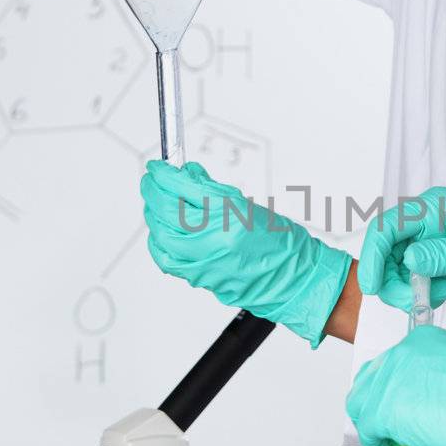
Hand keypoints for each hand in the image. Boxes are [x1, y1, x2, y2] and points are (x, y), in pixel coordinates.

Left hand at [142, 160, 351, 347]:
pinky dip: (158, 243)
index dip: (163, 174)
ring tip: (156, 205)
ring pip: (161, 234)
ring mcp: (204, 261)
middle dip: (153, 192)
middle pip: (165, 210)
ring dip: (153, 215)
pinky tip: (161, 234)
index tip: (157, 167)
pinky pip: (166, 259)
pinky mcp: (199, 278)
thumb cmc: (278, 242)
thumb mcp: (245, 204)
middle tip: (152, 182)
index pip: (182, 187)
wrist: (293, 277)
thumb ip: (210, 190)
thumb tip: (184, 176)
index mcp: (228, 213)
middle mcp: (214, 238)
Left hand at [346, 325, 445, 445]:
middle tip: (389, 428)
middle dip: (374, 405)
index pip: (391, 364)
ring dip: (372, 425)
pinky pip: (368, 429)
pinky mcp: (387, 408)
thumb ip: (438, 381)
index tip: (400, 406)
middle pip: (369, 380)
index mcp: (423, 340)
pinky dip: (375, 444)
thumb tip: (425, 405)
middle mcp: (403, 353)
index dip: (392, 390)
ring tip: (388, 443)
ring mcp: (392, 379)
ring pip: (361, 403)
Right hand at [358, 187, 445, 311]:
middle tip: (412, 299)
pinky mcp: (442, 273)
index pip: (388, 227)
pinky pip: (416, 287)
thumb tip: (408, 260)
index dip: (373, 255)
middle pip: (387, 255)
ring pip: (398, 275)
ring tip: (440, 294)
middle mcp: (427, 229)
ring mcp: (434, 252)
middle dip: (391, 280)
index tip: (373, 285)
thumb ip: (444, 254)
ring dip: (408, 291)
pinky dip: (421, 297)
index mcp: (434, 209)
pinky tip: (444, 295)